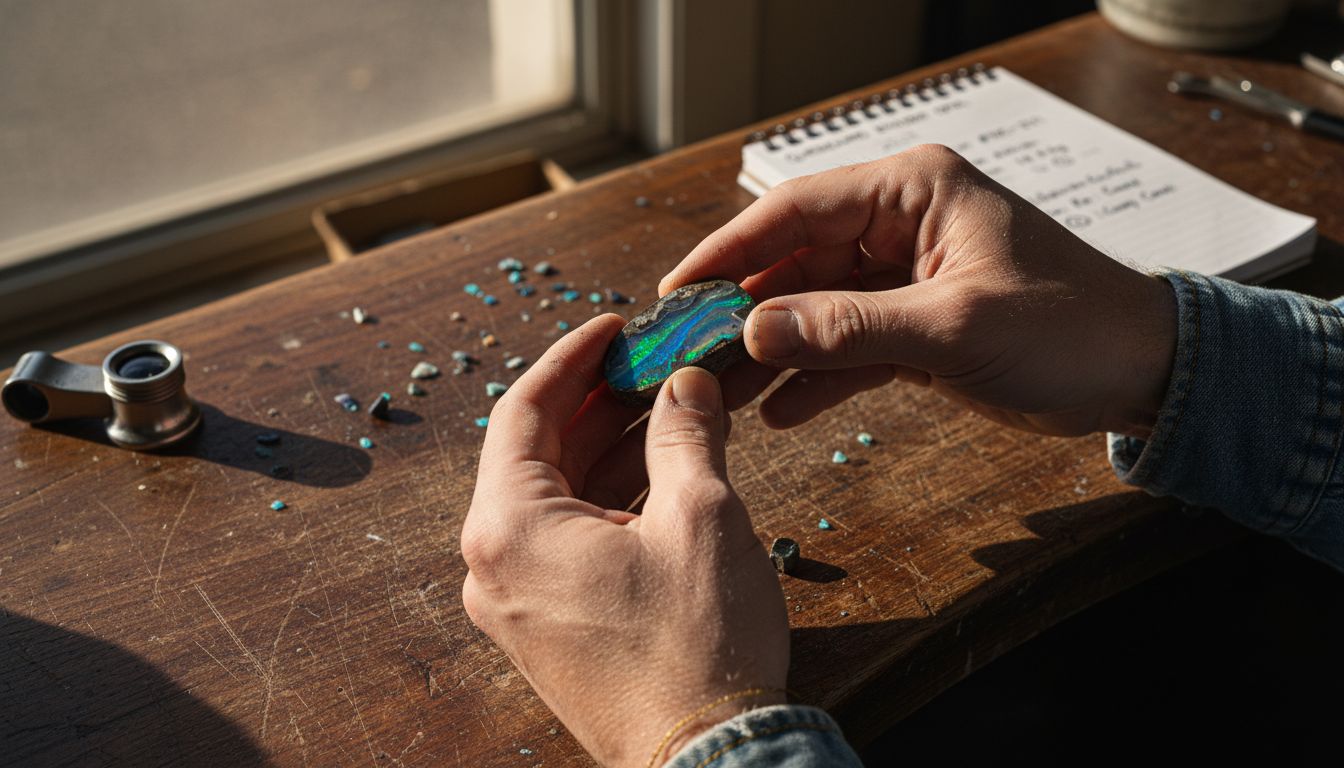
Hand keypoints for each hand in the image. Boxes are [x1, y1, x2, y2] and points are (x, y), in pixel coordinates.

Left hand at [461, 315, 788, 767]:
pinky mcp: (545, 629)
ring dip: (607, 451)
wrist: (706, 760)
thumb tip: (685, 385)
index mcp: (509, 528)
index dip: (573, 358)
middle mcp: (492, 566)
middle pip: (536, 454)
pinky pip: (566, 543)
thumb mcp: (701, 515)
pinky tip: (659, 475)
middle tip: (650, 365)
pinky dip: (607, 501)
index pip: (525, 411)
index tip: (613, 328)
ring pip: (555, 499)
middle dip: (597, 403)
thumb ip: (685, 433)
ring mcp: (514, 603)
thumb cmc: (697, 646)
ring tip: (668, 411)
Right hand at [662, 145, 1177, 438]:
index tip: (680, 291)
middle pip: (797, 261)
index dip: (731, 249)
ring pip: (818, 309)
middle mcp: (903, 224)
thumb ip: (851, 329)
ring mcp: (907, 276)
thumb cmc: (1072, 329)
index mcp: (914, 191)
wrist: (1143, 374)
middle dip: (747, 311)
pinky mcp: (917, 324)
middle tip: (692, 354)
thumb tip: (757, 331)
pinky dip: (817, 378)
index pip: (798, 209)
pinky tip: (779, 412)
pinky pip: (849, 346)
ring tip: (724, 394)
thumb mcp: (955, 327)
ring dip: (776, 351)